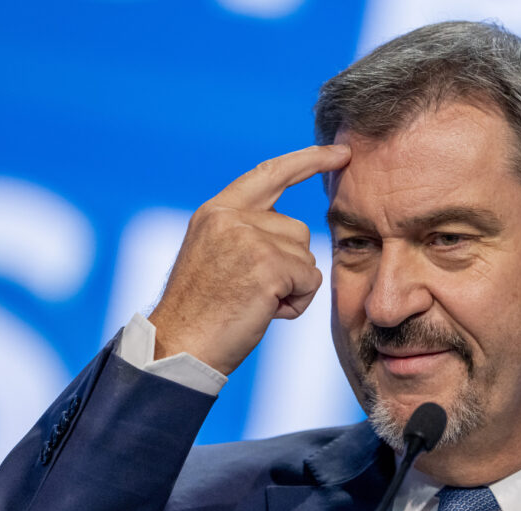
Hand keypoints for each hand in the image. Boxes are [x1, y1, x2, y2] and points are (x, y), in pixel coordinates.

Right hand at [148, 144, 350, 374]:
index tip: (342, 153)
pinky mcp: (268, 265)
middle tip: (252, 293)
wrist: (178, 348)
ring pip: (306, 257)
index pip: (271, 173)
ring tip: (255, 303)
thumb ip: (247, 231)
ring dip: (292, 285)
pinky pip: (310, 280)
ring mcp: (249, 238)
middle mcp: (231, 216)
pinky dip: (297, 302)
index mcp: (217, 210)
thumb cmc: (201, 313)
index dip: (310, 160)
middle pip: (298, 230)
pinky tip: (265, 312)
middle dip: (290, 265)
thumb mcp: (217, 255)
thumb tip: (294, 230)